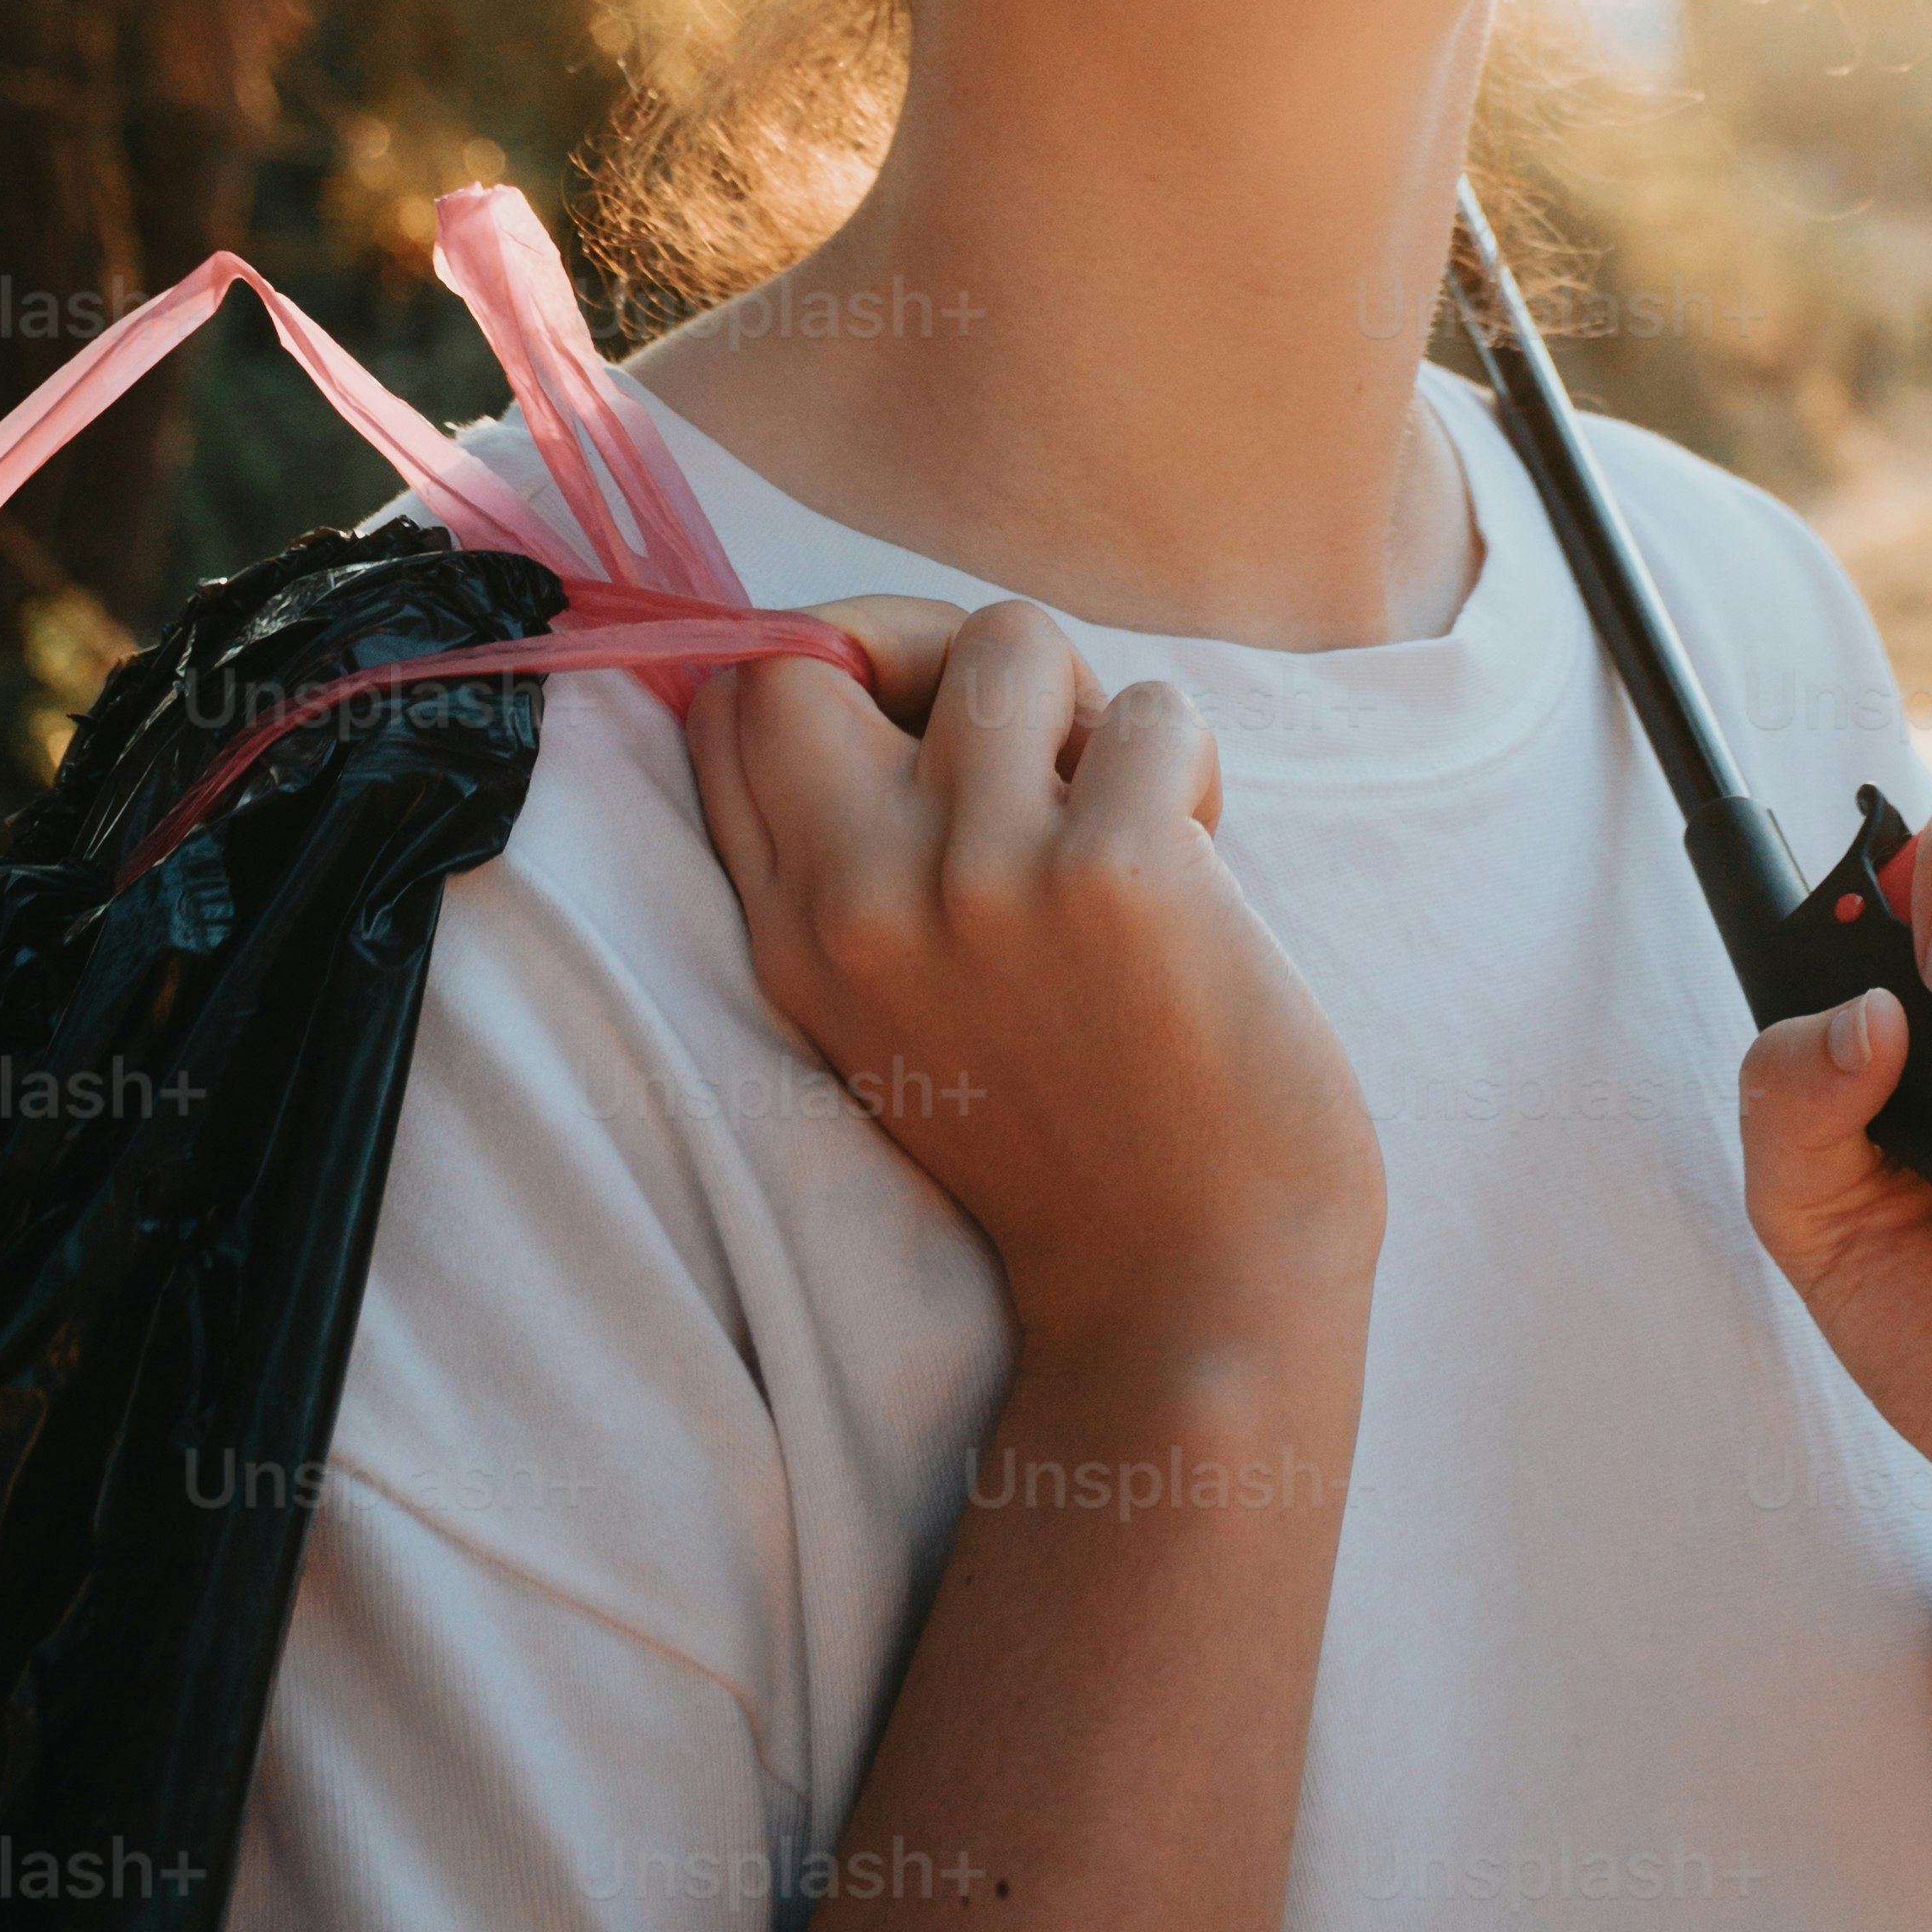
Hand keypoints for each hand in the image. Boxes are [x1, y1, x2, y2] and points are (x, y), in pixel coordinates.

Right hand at [689, 593, 1386, 1367]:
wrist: (1188, 1292)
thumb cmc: (1070, 1132)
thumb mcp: (894, 1008)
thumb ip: (855, 864)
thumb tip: (858, 659)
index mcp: (794, 938)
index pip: (732, 706)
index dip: (832, 664)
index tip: (923, 715)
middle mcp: (859, 903)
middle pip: (816, 649)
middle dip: (928, 646)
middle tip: (1026, 747)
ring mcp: (983, 884)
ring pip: (1009, 638)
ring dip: (1090, 712)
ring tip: (1124, 820)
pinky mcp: (1113, 875)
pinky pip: (1155, 713)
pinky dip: (1191, 767)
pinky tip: (1199, 874)